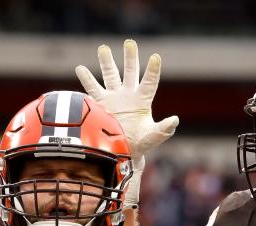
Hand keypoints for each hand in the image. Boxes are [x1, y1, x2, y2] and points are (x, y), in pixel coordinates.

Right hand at [75, 39, 178, 159]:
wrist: (122, 151)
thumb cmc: (140, 144)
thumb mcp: (152, 137)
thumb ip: (163, 130)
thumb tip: (175, 120)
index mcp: (143, 100)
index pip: (149, 82)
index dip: (153, 70)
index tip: (155, 57)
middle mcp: (128, 95)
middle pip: (130, 72)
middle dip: (130, 58)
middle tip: (130, 43)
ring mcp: (114, 97)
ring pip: (110, 75)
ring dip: (107, 61)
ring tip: (103, 48)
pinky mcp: (100, 103)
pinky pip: (92, 88)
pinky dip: (86, 78)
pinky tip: (80, 68)